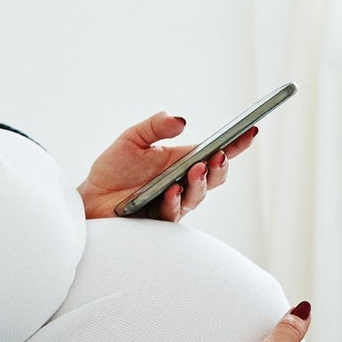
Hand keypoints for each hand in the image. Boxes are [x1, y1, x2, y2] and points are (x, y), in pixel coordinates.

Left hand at [77, 111, 258, 221]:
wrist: (90, 199)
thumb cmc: (114, 169)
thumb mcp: (133, 139)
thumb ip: (156, 126)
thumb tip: (180, 120)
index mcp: (183, 160)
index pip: (216, 151)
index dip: (236, 143)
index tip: (250, 130)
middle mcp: (184, 182)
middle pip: (215, 176)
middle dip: (221, 166)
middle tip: (220, 155)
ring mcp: (175, 202)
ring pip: (199, 195)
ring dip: (200, 182)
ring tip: (196, 169)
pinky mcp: (160, 220)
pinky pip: (173, 213)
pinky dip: (174, 200)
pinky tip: (172, 190)